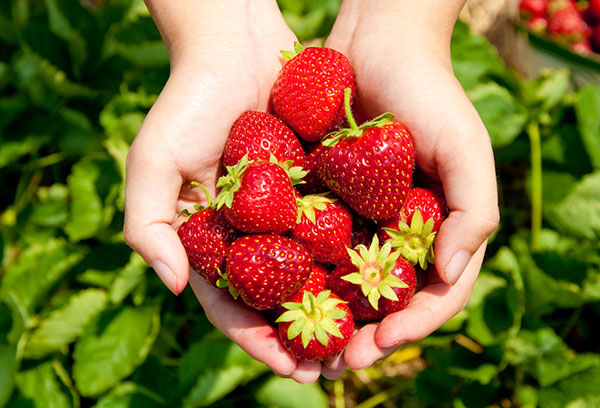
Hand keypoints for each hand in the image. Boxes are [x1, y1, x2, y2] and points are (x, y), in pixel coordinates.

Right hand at [124, 0, 341, 383]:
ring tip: (365, 339)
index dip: (257, 341)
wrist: (235, 45)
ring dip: (334, 309)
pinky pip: (335, 229)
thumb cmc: (187, 102)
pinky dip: (352, 257)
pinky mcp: (313, 187)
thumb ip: (149, 224)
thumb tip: (173, 285)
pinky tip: (379, 281)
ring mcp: (282, 212)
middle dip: (303, 339)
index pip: (232, 305)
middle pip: (277, 301)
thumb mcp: (153, 162)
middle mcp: (249, 234)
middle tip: (336, 369)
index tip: (292, 369)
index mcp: (210, 241)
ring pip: (311, 272)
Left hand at [325, 0, 499, 368]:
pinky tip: (276, 301)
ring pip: (346, 286)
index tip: (381, 345)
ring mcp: (362, 220)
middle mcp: (400, 234)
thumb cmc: (429, 93)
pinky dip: (300, 279)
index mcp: (439, 231)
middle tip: (335, 365)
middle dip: (365, 338)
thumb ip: (473, 210)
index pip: (435, 295)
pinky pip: (312, 249)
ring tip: (305, 352)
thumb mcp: (466, 147)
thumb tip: (449, 273)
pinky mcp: (324, 202)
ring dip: (328, 323)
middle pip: (387, 302)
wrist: (376, 46)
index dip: (413, 326)